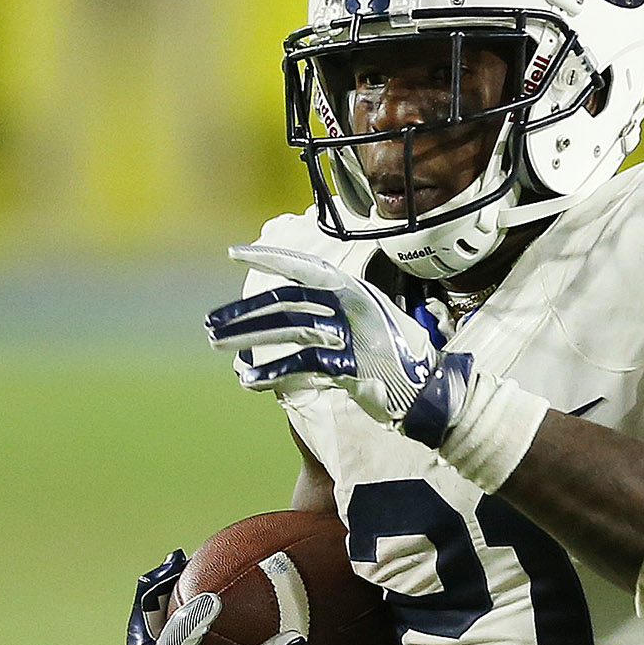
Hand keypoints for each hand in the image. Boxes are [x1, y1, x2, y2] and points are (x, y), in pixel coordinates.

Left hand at [206, 241, 453, 430]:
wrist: (431, 391)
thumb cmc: (397, 357)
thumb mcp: (367, 322)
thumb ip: (331, 313)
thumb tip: (288, 314)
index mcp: (354, 290)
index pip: (304, 267)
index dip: (269, 257)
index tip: (234, 253)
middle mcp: (353, 306)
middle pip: (287, 302)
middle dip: (245, 313)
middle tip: (212, 325)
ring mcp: (354, 335)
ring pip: (289, 331)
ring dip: (249, 339)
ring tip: (218, 346)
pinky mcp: (353, 366)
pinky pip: (303, 366)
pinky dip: (273, 373)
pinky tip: (249, 380)